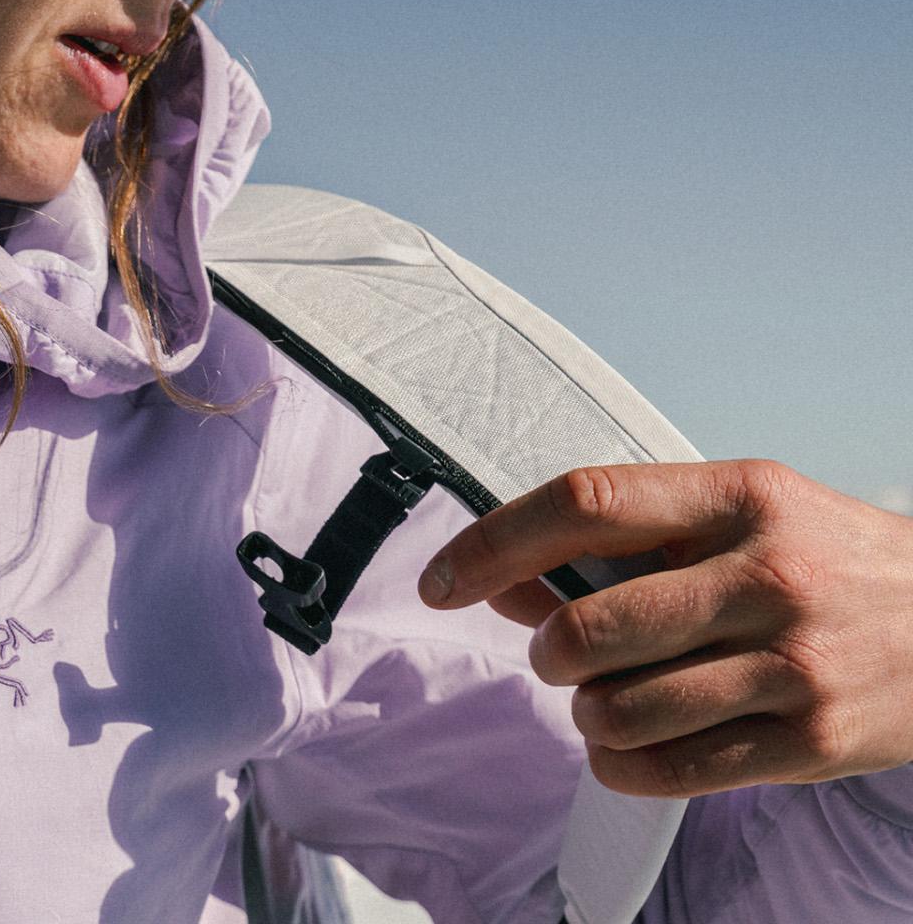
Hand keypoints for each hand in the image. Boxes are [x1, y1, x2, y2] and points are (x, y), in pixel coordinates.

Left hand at [419, 459, 912, 797]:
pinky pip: (666, 769)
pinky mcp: (812, 741)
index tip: (443, 580)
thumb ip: (625, 542)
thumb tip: (500, 579)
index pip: (585, 502)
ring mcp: (794, 663)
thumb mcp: (740, 517)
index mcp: (741, 497)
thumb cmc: (823, 563)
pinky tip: (632, 746)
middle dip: (548, 652)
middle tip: (565, 655)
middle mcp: (769, 575)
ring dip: (587, 714)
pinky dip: (620, 764)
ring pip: (617, 709)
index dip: (493, 543)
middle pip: (587, 627)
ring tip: (614, 698)